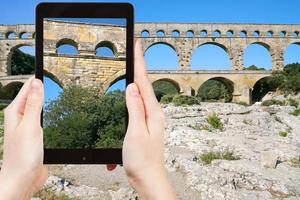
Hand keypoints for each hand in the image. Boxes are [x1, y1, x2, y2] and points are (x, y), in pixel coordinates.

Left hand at [0, 77, 47, 198]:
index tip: (48, 66)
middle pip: (34, 96)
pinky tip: (58, 113)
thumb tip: (36, 82)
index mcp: (16, 112)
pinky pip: (45, 120)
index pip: (27, 88)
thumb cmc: (22, 156)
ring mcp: (30, 127)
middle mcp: (21, 117)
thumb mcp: (30, 126)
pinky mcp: (37, 135)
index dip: (38, 77)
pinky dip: (51, 113)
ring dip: (48, 100)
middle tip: (58, 76)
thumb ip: (34, 104)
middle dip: (45, 87)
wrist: (23, 179)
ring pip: (40, 108)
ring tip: (59, 90)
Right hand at [122, 40, 175, 198]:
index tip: (137, 46)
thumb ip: (134, 108)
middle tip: (135, 51)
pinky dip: (130, 102)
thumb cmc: (142, 160)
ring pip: (140, 97)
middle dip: (139, 67)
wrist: (148, 179)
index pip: (144, 82)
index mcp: (152, 112)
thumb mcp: (135, 131)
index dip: (139, 62)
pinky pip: (136, 109)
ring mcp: (149, 120)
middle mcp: (153, 114)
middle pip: (144, 86)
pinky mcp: (144, 127)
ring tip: (133, 68)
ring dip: (135, 82)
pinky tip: (128, 96)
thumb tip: (132, 87)